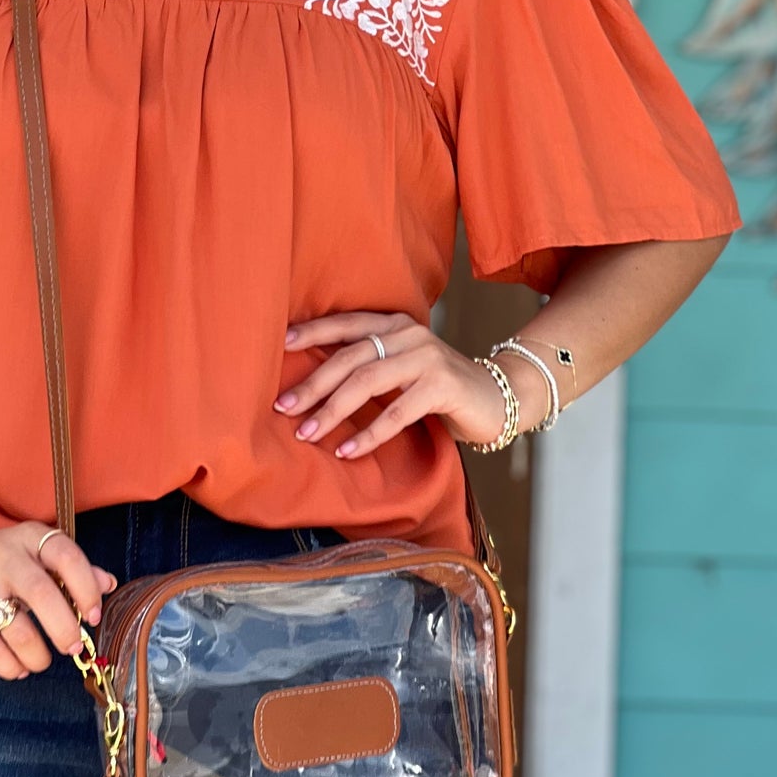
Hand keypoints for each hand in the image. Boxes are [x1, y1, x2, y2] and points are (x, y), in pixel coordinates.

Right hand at [0, 521, 118, 681]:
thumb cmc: (0, 564)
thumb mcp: (34, 556)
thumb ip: (71, 569)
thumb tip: (109, 583)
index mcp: (28, 537)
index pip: (66, 555)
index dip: (87, 588)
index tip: (94, 617)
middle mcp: (2, 555)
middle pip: (41, 594)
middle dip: (65, 628)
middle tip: (73, 648)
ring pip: (17, 628)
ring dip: (38, 655)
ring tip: (41, 662)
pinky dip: (10, 666)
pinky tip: (17, 667)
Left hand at [275, 311, 537, 456]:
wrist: (497, 397)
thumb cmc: (438, 388)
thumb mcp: (401, 367)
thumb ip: (369, 364)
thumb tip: (312, 383)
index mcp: (394, 324)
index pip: (345, 324)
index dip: (312, 333)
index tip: (279, 347)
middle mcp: (408, 335)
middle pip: (349, 357)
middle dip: (313, 384)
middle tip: (283, 407)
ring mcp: (426, 358)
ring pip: (367, 382)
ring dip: (333, 410)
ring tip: (307, 433)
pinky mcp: (442, 386)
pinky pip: (396, 412)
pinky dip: (369, 434)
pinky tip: (348, 451)